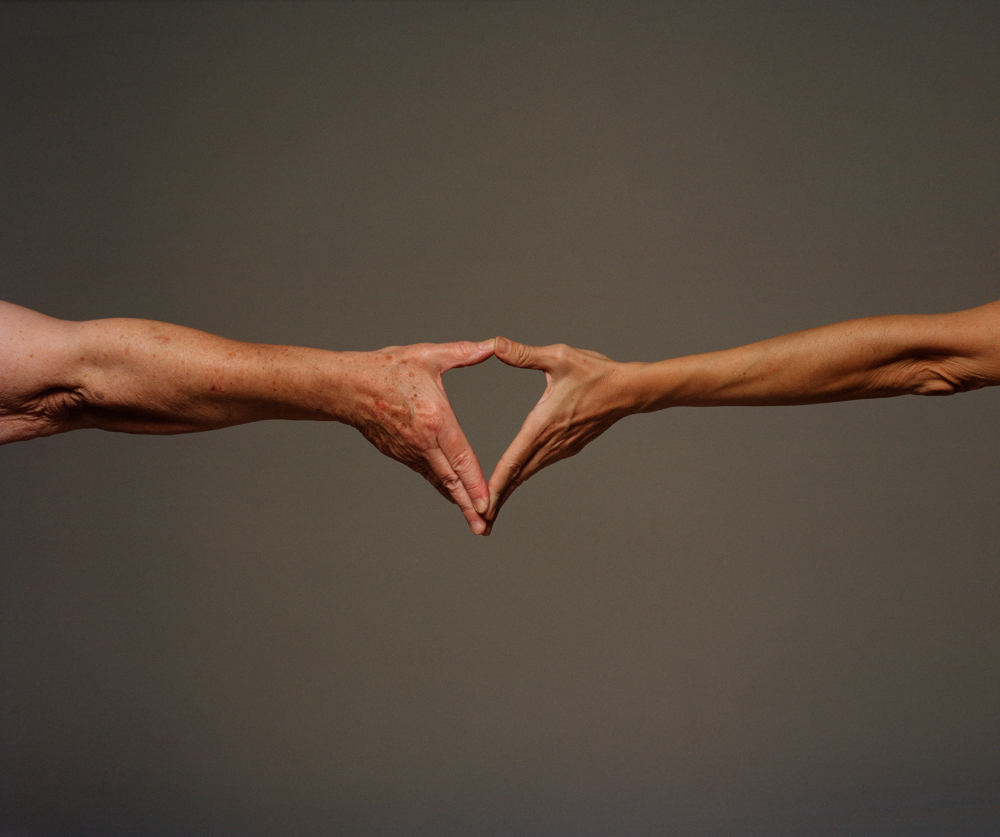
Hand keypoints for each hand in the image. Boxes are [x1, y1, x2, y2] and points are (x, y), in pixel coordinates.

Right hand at [345, 339, 494, 534]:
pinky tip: (454, 496)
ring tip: (476, 522)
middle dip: (469, 507)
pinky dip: (443, 487)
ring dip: (457, 501)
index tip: (487, 504)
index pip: (460, 458)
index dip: (475, 484)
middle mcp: (423, 442)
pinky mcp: (401, 454)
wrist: (346, 387)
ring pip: (439, 481)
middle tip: (484, 528)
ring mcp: (410, 452)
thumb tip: (491, 345)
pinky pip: (427, 474)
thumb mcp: (428, 356)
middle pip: (451, 481)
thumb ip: (463, 353)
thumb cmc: (387, 369)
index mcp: (435, 420)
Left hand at [485, 337, 638, 533]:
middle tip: (479, 523)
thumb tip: (495, 345)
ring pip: (528, 473)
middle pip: (518, 476)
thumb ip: (524, 354)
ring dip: (509, 490)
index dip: (495, 484)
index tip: (481, 505)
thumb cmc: (596, 372)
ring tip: (491, 509)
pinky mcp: (568, 447)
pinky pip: (539, 465)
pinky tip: (513, 481)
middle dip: (498, 499)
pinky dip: (522, 477)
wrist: (630, 390)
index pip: (513, 460)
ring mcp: (561, 448)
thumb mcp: (559, 357)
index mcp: (542, 425)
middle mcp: (550, 443)